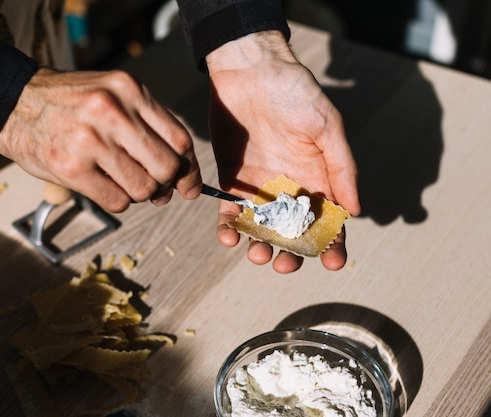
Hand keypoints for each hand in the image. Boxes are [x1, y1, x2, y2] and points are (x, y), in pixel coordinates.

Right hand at [0, 68, 201, 211]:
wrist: (15, 103)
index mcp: (129, 90)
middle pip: (166, 167)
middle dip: (165, 184)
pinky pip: (117, 202)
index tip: (189, 184)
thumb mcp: (114, 94)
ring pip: (143, 189)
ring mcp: (90, 141)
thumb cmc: (71, 103)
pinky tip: (104, 186)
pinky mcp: (70, 168)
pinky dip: (118, 201)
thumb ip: (148, 125)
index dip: (189, 168)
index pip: (179, 139)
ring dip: (138, 194)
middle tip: (154, 187)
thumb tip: (180, 175)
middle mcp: (112, 112)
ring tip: (122, 181)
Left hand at [206, 31, 360, 272]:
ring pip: (261, 229)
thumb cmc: (295, 92)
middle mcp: (290, 189)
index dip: (334, 245)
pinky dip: (229, 228)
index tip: (333, 263)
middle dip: (291, 254)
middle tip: (283, 264)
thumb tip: (356, 211)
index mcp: (318, 179)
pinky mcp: (232, 180)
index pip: (329, 221)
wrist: (250, 71)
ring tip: (256, 253)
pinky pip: (230, 212)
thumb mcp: (327, 126)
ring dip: (259, 246)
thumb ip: (342, 168)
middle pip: (293, 234)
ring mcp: (260, 187)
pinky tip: (228, 236)